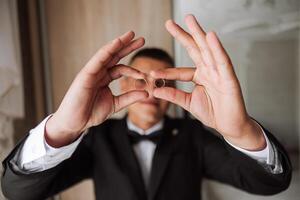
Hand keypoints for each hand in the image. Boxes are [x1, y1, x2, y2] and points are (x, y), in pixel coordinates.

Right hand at [46, 31, 147, 146]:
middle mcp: (99, 72)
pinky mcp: (86, 74)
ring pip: (107, 54)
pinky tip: (117, 43)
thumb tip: (147, 93)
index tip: (145, 75)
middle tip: (141, 39)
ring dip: (119, 43)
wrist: (75, 123)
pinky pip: (98, 59)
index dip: (133, 69)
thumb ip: (130, 98)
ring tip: (131, 35)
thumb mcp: (115, 104)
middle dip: (128, 47)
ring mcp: (92, 72)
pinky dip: (107, 50)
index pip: (121, 68)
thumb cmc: (91, 113)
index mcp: (105, 78)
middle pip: (115, 56)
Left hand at [151, 15, 265, 149]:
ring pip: (208, 49)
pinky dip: (217, 48)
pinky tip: (210, 36)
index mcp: (200, 76)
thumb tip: (155, 91)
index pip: (180, 70)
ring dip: (199, 34)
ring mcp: (219, 72)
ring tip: (189, 19)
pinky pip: (222, 61)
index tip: (152, 72)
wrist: (229, 126)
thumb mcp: (188, 103)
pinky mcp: (229, 78)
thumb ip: (174, 96)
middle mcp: (209, 70)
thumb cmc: (213, 113)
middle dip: (182, 35)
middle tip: (169, 23)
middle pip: (194, 49)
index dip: (167, 71)